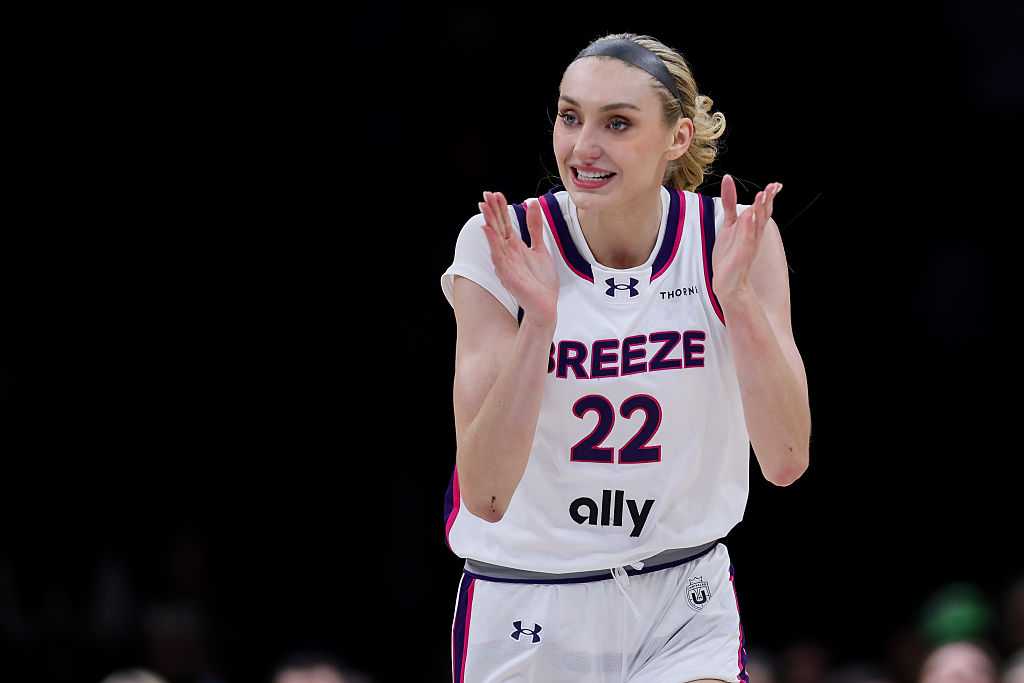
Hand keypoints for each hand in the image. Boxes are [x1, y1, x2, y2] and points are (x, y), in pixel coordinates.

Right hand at [479, 191, 558, 328]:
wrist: (546, 307)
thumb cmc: (541, 282)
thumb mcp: (540, 248)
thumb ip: (535, 227)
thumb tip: (532, 204)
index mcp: (514, 248)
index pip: (504, 224)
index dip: (500, 209)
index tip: (495, 193)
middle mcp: (507, 255)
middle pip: (498, 229)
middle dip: (492, 211)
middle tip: (486, 194)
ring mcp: (506, 266)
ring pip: (495, 240)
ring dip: (489, 223)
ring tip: (484, 207)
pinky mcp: (508, 277)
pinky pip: (499, 257)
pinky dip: (493, 243)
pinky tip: (489, 230)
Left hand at [712, 174, 781, 300]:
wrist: (728, 281)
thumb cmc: (729, 254)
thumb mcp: (729, 223)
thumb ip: (730, 202)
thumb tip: (728, 180)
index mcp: (752, 227)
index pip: (764, 209)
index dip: (770, 197)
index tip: (775, 185)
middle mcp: (754, 235)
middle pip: (764, 215)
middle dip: (768, 201)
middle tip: (772, 187)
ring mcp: (749, 245)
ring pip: (757, 225)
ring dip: (759, 210)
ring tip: (761, 195)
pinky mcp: (742, 255)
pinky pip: (747, 240)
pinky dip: (748, 229)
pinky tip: (748, 218)